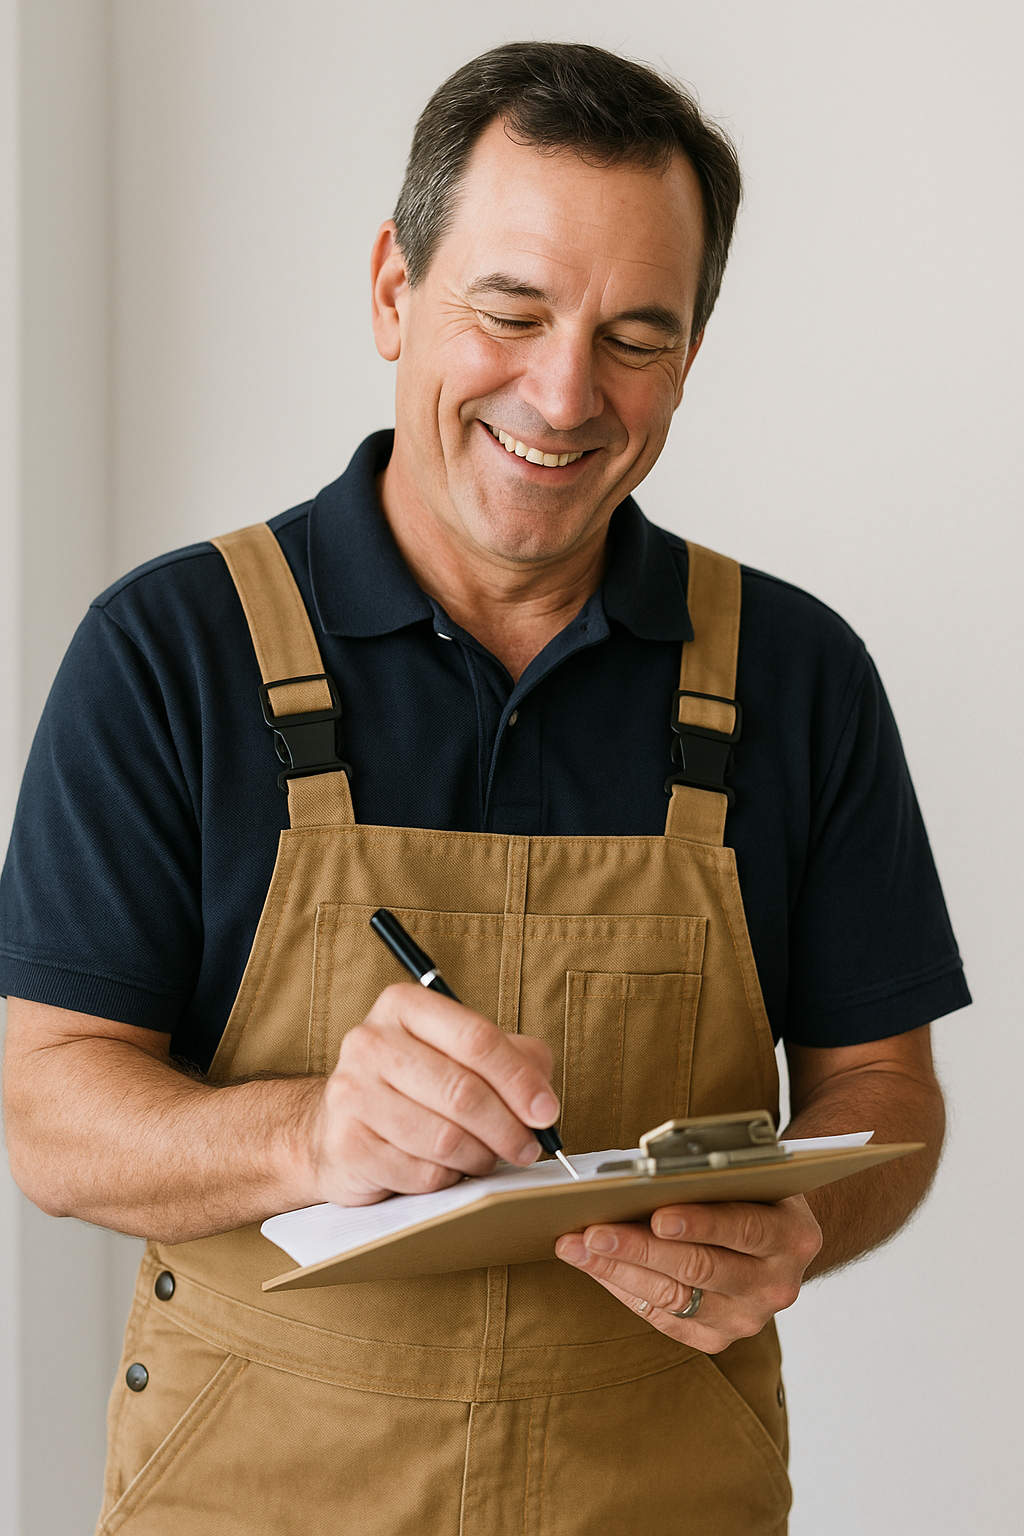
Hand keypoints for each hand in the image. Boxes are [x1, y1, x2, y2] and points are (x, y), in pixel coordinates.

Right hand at [309, 983, 557, 1205]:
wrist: (340, 1128)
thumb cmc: (415, 1087)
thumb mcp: (463, 1055)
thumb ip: (514, 1059)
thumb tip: (542, 1100)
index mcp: (403, 1006)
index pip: (476, 1038)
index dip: (520, 1079)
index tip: (546, 1111)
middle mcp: (370, 1042)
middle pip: (462, 1090)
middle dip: (508, 1127)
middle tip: (528, 1147)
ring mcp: (351, 1094)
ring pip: (444, 1138)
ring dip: (480, 1157)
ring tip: (487, 1158)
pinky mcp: (346, 1146)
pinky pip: (421, 1173)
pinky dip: (448, 1178)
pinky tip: (448, 1169)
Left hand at [555, 1195, 821, 1352]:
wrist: (779, 1239)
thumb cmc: (751, 1191)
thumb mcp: (751, 1175)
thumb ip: (713, 1176)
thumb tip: (644, 1174)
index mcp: (793, 1236)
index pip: (745, 1228)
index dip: (700, 1223)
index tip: (657, 1216)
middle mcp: (776, 1284)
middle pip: (700, 1267)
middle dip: (640, 1248)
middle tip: (594, 1232)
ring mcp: (748, 1318)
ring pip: (674, 1297)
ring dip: (618, 1270)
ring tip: (577, 1246)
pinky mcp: (717, 1338)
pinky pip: (664, 1318)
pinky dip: (625, 1290)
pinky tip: (594, 1267)